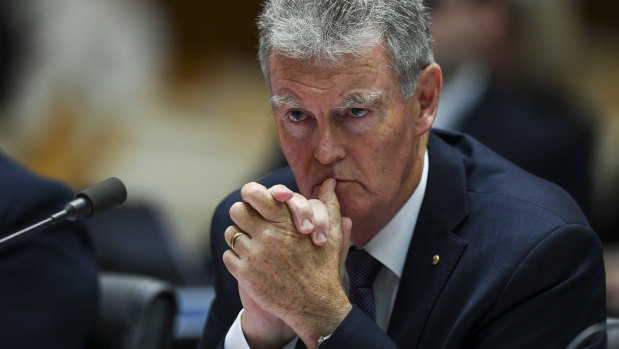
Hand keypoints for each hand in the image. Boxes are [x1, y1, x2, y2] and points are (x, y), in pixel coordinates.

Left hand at [223, 178, 351, 347]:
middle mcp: (268, 235)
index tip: (255, 201)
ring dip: (239, 237)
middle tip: (250, 222)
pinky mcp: (245, 274)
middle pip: (237, 210)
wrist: (315, 306)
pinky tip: (249, 262)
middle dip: (243, 214)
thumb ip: (329, 205)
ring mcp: (255, 255)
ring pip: (231, 233)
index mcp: (287, 222)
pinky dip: (236, 258)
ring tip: (251, 244)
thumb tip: (329, 183)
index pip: (255, 195)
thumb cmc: (324, 269)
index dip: (252, 195)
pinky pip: (228, 256)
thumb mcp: (332, 235)